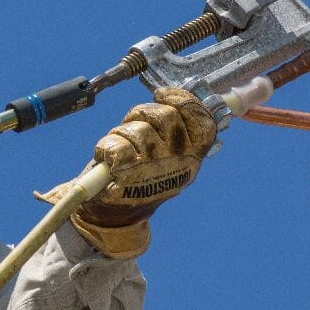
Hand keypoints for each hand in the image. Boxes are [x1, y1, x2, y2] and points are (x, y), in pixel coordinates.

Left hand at [39, 87, 215, 257]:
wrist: (116, 214)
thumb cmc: (140, 176)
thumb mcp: (165, 154)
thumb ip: (174, 129)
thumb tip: (177, 97)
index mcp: (192, 157)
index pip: (203, 122)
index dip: (184, 101)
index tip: (163, 95)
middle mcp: (179, 164)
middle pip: (166, 117)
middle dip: (144, 113)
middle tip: (133, 124)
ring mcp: (155, 171)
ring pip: (139, 130)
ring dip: (123, 131)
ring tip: (120, 146)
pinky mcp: (128, 178)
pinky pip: (117, 145)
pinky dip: (107, 146)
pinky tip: (107, 157)